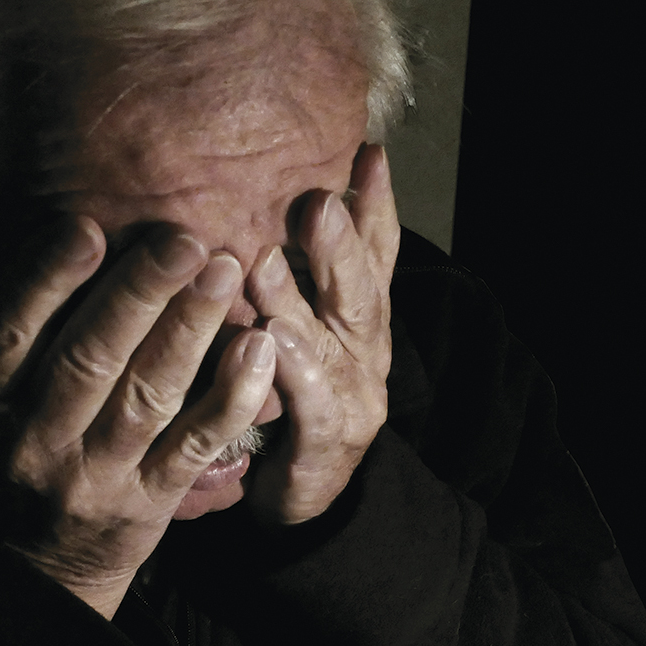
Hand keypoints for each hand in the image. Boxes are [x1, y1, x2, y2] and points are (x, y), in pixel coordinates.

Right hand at [0, 220, 274, 617]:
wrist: (26, 568)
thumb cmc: (2, 451)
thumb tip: (38, 231)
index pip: (7, 333)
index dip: (45, 280)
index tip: (87, 227)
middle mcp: (34, 440)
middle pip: (89, 359)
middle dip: (138, 294)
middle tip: (184, 239)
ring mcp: (95, 475)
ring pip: (148, 396)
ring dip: (190, 329)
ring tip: (225, 271)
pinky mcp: (148, 502)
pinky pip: (194, 446)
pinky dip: (230, 397)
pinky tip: (258, 348)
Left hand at [245, 143, 398, 523]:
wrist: (307, 492)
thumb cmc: (293, 394)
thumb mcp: (302, 325)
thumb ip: (296, 273)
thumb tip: (268, 200)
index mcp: (361, 317)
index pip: (378, 252)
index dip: (376, 204)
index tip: (369, 153)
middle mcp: (367, 349)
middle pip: (361, 288)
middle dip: (341, 243)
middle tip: (318, 200)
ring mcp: (356, 395)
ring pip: (333, 341)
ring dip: (300, 299)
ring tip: (267, 262)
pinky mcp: (332, 441)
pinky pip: (312, 402)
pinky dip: (294, 371)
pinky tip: (274, 343)